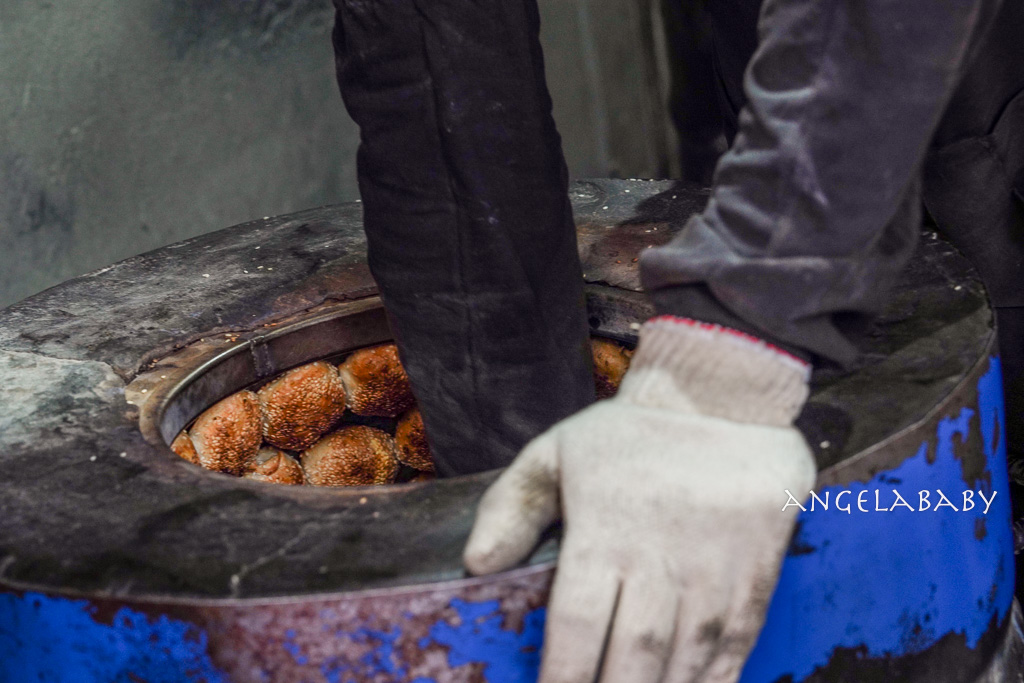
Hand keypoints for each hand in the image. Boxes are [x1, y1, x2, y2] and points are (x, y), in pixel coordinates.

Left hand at [464, 317, 815, 682]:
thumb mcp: (556, 451)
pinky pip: (738, 639)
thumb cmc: (629, 433)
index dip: (562, 677)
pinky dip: (719, 677)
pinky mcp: (756, 570)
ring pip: (686, 654)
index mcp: (603, 531)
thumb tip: (476, 564)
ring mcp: (712, 567)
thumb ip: (511, 506)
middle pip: (633, 652)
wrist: (724, 397)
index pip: (575, 624)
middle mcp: (658, 556)